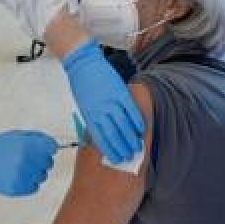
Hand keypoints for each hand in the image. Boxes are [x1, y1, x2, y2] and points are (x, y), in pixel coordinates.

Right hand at [0, 131, 56, 195]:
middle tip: (26, 158)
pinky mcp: (18, 189)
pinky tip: (16, 176)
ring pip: (43, 176)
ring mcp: (23, 176)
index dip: (49, 147)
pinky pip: (35, 187)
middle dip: (41, 160)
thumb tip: (55, 146)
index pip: (53, 147)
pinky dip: (29, 182)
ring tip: (19, 167)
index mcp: (27, 144)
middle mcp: (27, 160)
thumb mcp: (17, 135)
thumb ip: (37, 138)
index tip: (44, 148)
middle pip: (49, 162)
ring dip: (35, 172)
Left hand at [62, 40, 144, 162]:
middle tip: (130, 156)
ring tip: (138, 146)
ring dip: (132, 137)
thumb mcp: (84, 106)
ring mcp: (111, 101)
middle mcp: (100, 111)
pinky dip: (137, 121)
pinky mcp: (120, 92)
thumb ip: (94, 120)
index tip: (117, 159)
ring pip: (124, 124)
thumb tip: (103, 135)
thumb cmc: (82, 85)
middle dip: (123, 147)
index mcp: (89, 116)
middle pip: (114, 134)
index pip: (101, 139)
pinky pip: (131, 110)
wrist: (83, 64)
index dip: (110, 150)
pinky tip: (141, 129)